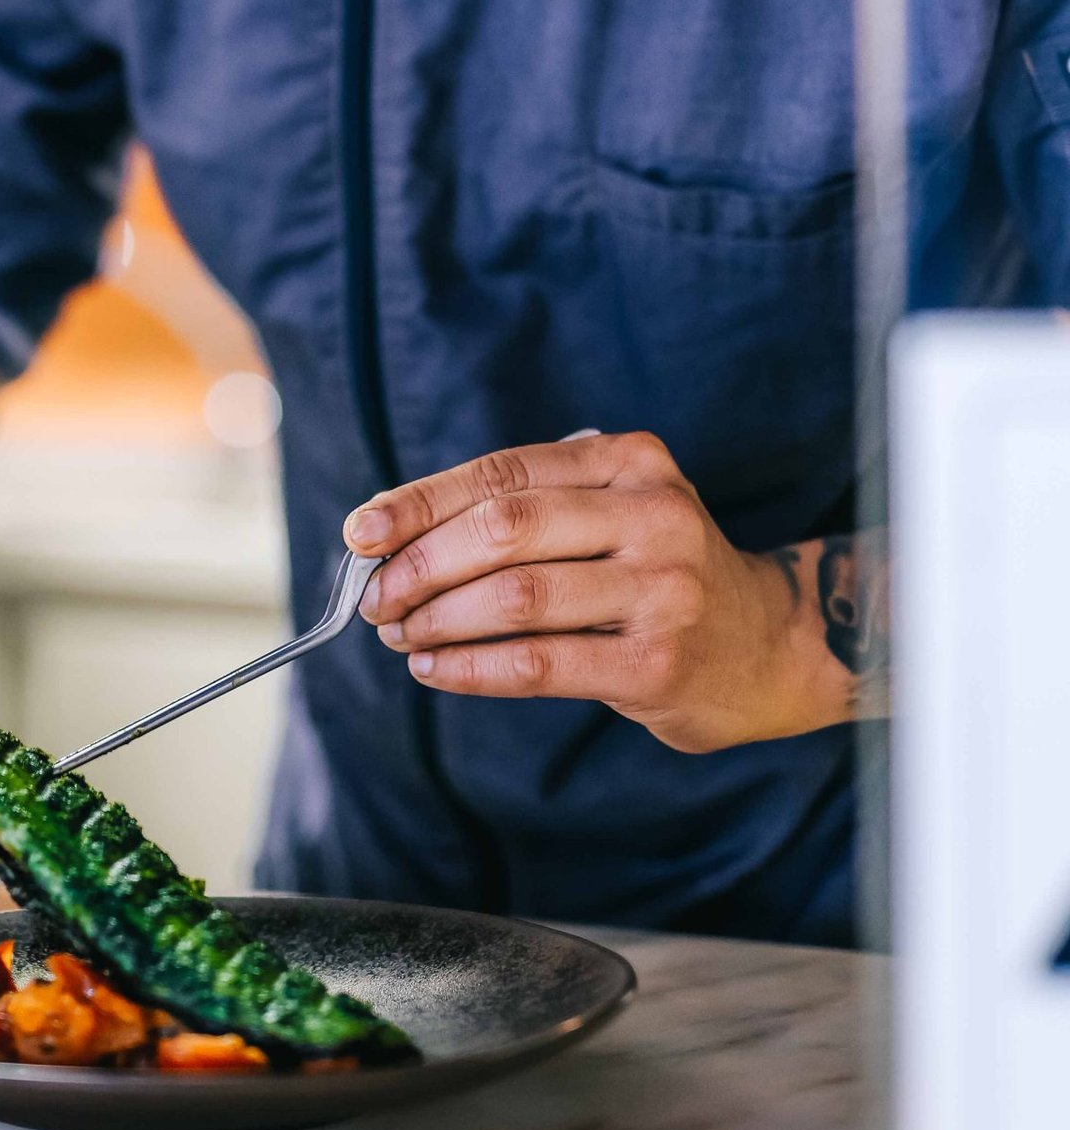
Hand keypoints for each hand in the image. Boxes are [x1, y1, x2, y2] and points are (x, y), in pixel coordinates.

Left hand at [344, 433, 839, 752]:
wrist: (768, 646)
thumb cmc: (658, 573)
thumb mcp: (612, 511)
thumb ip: (525, 511)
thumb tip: (392, 536)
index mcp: (630, 460)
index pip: (502, 473)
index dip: (420, 502)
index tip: (361, 532)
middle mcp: (653, 513)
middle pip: (503, 529)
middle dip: (420, 564)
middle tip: (373, 597)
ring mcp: (662, 588)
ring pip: (515, 598)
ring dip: (436, 619)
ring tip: (399, 633)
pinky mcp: (658, 662)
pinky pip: (538, 663)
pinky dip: (470, 667)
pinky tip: (435, 669)